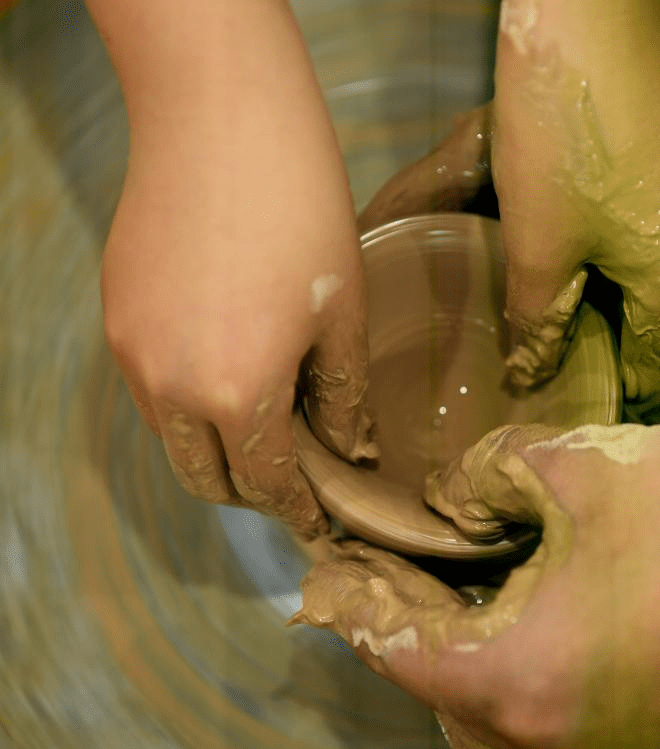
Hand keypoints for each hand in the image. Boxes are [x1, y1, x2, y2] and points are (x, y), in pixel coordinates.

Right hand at [97, 0, 375, 538]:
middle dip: (254, 491)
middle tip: (297, 476)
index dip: (298, 509)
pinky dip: (189, 404)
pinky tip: (227, 370)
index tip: (317, 522)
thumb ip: (343, 394)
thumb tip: (348, 447)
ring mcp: (132, 353)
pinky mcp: (116, 318)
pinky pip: (152, 389)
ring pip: (173, 438)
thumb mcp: (342, 310)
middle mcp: (171, 387)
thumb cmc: (301, 209)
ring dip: (218, 448)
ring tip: (266, 421)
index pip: (268, 482)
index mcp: (237, 393)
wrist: (220, 120)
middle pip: (207, 479)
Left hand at [292, 420, 659, 748]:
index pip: (397, 653)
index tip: (340, 563)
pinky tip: (560, 610)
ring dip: (481, 660)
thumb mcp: (592, 465)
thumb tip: (467, 486)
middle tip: (426, 560)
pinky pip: (560, 733)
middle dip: (422, 632)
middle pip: (443, 701)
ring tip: (493, 581)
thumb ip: (499, 471)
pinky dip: (538, 679)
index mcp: (519, 688)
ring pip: (500, 728)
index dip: (361, 599)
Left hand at [364, 0, 659, 419]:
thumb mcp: (539, 246)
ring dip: (644, 308)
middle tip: (587, 369)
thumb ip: (540, 323)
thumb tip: (532, 374)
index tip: (592, 407)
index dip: (619, 394)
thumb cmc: (565, 139)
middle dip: (633, 356)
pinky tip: (617, 253)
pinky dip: (656, 260)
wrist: (591, 28)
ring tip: (595, 318)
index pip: (653, 370)